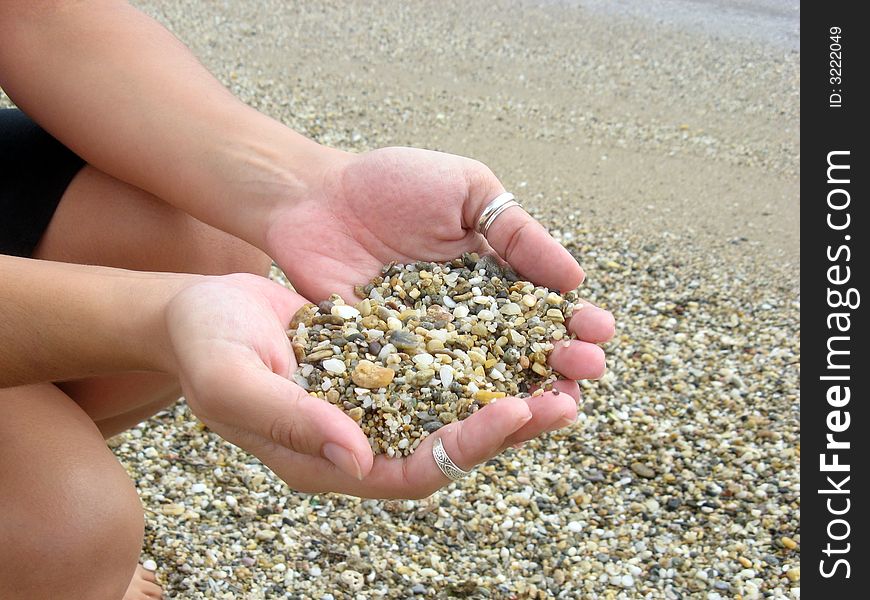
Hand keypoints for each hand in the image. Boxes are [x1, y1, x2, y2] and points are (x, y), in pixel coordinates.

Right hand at [163, 274, 609, 498]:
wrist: (197, 307)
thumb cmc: (203, 344)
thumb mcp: (235, 380)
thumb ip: (292, 420)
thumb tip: (359, 456)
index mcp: (328, 460)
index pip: (412, 471)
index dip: (465, 447)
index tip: (513, 409)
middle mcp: (361, 439)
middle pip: (448, 447)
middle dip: (509, 428)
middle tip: (566, 400)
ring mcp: (374, 402)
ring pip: (453, 408)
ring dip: (508, 392)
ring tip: (560, 370)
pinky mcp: (382, 364)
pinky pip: (441, 368)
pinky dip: (480, 356)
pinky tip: (516, 332)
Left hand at [259, 146, 614, 497]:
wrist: (313, 197)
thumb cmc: (392, 184)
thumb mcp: (467, 190)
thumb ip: (517, 232)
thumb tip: (575, 279)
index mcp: (494, 278)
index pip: (545, 309)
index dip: (575, 323)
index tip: (599, 331)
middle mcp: (468, 320)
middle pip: (524, 352)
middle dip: (561, 363)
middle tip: (586, 370)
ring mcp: (429, 346)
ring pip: (484, 381)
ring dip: (525, 394)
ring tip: (557, 404)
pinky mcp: (389, 365)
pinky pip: (426, 392)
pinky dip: (457, 407)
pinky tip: (488, 418)